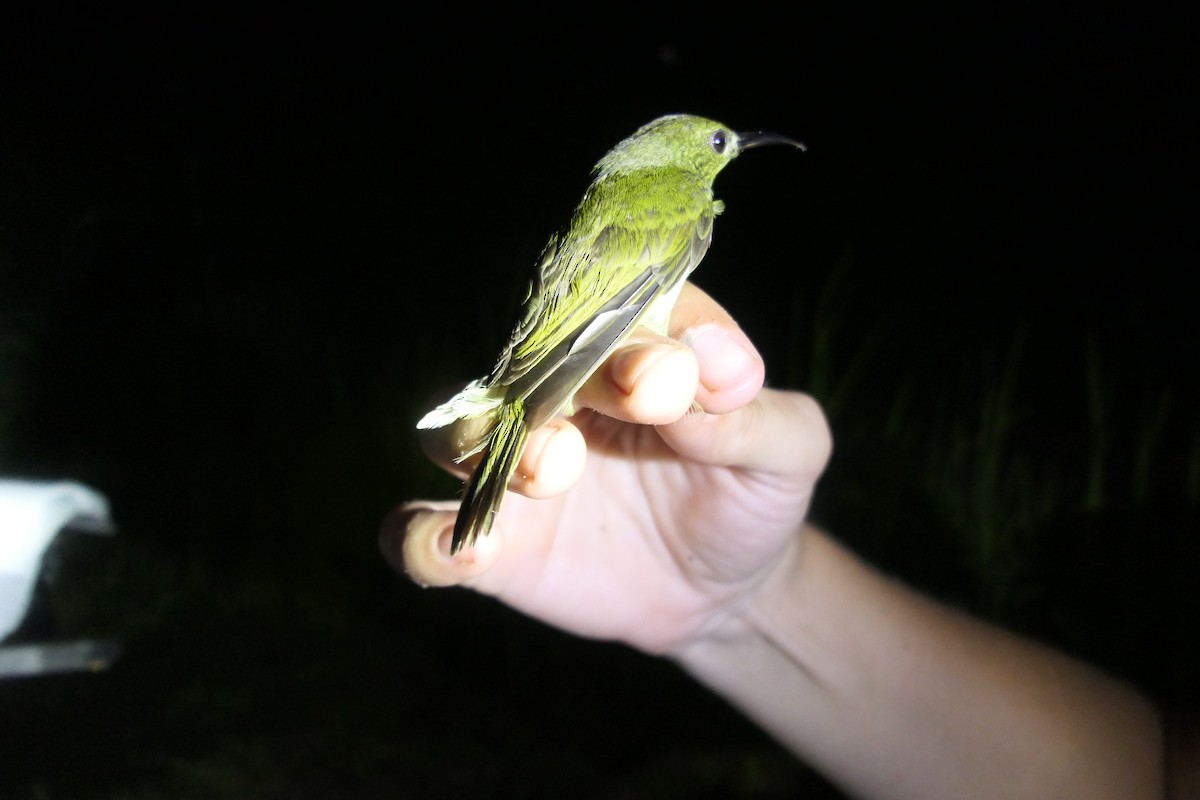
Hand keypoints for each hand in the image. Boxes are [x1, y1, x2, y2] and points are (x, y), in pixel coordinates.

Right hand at [380, 282, 831, 653]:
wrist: (724, 589)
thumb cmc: (753, 496)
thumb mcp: (791, 453)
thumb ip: (758, 413)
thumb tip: (713, 368)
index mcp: (634, 351)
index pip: (622, 310)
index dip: (652, 331)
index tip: (696, 382)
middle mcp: (563, 395)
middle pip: (533, 363)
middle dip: (576, 376)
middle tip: (643, 399)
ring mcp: (518, 466)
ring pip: (460, 434)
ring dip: (494, 446)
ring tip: (551, 470)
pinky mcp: (495, 543)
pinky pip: (425, 533)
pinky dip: (425, 541)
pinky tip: (466, 554)